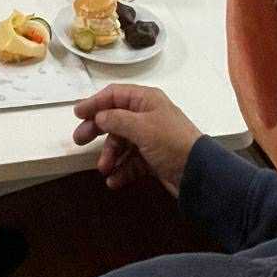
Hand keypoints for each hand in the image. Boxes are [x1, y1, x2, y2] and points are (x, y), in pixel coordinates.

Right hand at [72, 85, 201, 196]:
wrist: (198, 174)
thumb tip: (99, 116)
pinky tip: (114, 181)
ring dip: (111, 155)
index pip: (114, 95)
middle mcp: (147, 115)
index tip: (77, 114)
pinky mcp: (153, 158)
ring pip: (122, 142)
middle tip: (79, 140)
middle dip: (97, 130)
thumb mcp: (142, 127)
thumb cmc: (170, 142)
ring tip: (104, 168)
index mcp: (146, 100)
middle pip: (115, 118)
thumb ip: (116, 119)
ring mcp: (150, 138)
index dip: (95, 103)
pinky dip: (122, 170)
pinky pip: (131, 161)